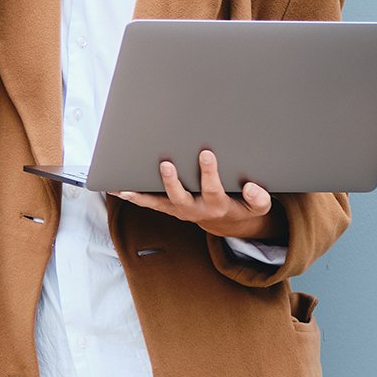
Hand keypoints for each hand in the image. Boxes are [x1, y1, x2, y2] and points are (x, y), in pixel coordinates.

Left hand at [111, 149, 284, 242]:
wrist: (228, 223)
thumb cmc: (242, 207)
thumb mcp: (257, 207)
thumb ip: (258, 198)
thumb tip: (251, 187)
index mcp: (218, 205)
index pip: (213, 189)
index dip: (209, 173)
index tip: (206, 154)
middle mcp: (195, 209)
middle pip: (180, 197)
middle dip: (172, 181)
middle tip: (165, 164)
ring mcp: (179, 209)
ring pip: (158, 203)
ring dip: (141, 195)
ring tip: (124, 186)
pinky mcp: (169, 208)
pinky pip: (149, 203)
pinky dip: (133, 196)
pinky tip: (117, 188)